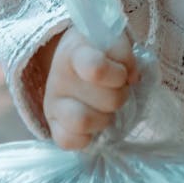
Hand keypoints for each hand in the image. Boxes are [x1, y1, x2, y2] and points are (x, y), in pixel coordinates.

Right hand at [41, 25, 139, 149]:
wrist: (72, 56)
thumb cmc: (98, 49)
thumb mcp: (112, 41)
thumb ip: (124, 56)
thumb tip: (132, 79)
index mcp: (76, 52)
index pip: (97, 69)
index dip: (119, 75)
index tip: (124, 73)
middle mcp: (59, 77)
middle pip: (107, 101)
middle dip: (121, 95)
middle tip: (118, 88)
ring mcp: (52, 102)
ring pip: (84, 122)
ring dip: (106, 118)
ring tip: (106, 108)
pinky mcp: (51, 124)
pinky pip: (68, 141)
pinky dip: (86, 137)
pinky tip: (93, 124)